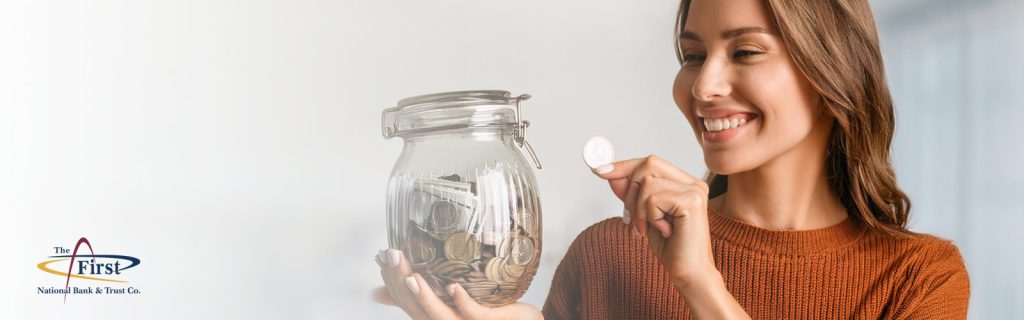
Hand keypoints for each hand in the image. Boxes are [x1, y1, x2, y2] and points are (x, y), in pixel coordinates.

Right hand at [374, 249, 542, 319]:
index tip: (380, 257)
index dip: (389, 280)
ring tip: (412, 276)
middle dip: (400, 282)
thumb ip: (430, 289)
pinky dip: (462, 301)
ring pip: (440, 314)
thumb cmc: (489, 309)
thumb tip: (407, 275)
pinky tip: (454, 287)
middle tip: (391, 255)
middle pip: (416, 307)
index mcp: (436, 315)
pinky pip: (473, 314)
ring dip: (424, 295)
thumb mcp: (456, 297)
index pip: (405, 301)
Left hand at [593, 155, 719, 289]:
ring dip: (640, 209)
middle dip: (631, 193)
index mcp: (684, 183)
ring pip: (647, 183)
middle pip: (648, 164)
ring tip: (650, 228)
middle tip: (633, 219)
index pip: (650, 163)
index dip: (624, 165)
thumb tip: (609, 173)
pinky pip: (653, 199)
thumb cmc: (670, 247)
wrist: (688, 273)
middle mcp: (693, 183)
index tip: (599, 170)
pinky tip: (664, 230)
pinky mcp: (692, 201)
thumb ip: (630, 193)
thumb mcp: (643, 215)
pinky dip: (650, 217)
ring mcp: (695, 190)